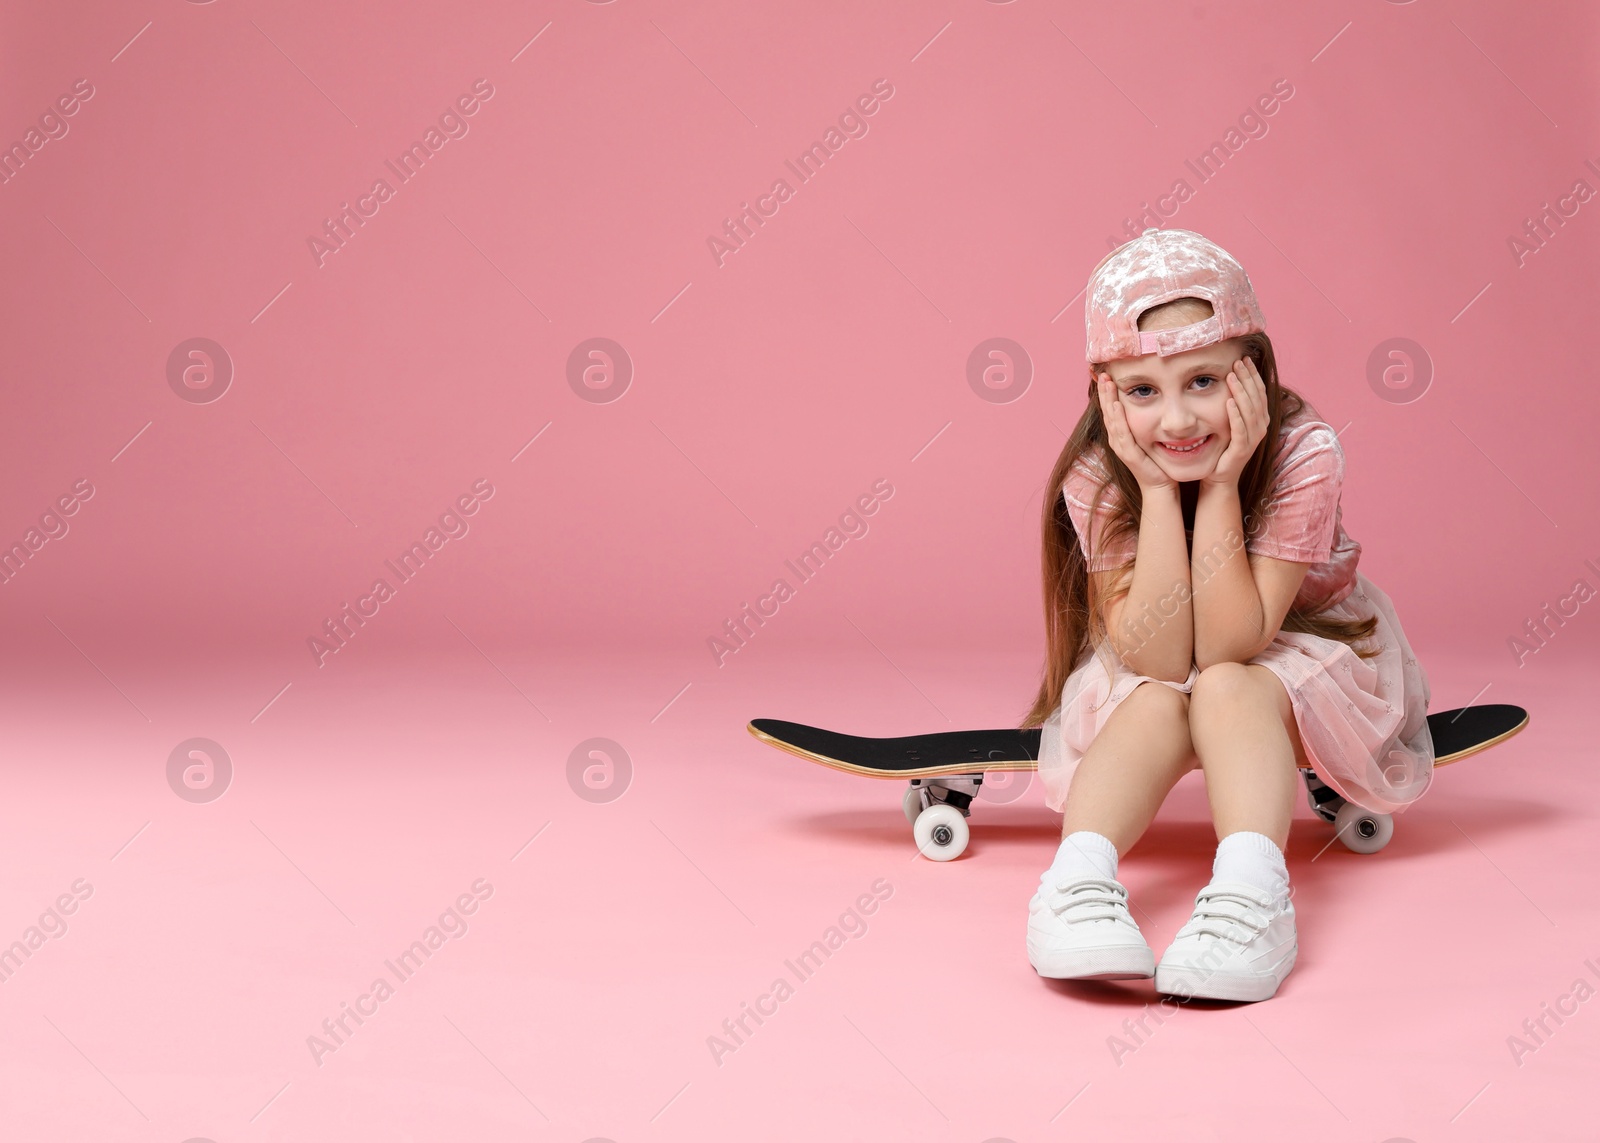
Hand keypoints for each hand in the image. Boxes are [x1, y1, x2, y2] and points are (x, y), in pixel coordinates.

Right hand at [1096, 374, 1176, 494]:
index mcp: (1120, 434)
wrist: (1160, 485)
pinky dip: (1118, 417)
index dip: (1107, 392)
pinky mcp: (1128, 454)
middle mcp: (1117, 439)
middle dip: (1104, 391)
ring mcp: (1120, 446)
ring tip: (1107, 383)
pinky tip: (1117, 404)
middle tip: (1103, 372)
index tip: (1107, 374)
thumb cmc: (1157, 461)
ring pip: (1111, 419)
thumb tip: (1154, 399)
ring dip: (1108, 399)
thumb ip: (1148, 421)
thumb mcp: (1150, 436)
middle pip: (1107, 411)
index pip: (1111, 409)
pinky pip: (1122, 432)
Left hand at [1201, 356, 1268, 488]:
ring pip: (1250, 411)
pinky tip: (1229, 402)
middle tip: (1238, 361)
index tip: (1244, 358)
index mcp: (1260, 419)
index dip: (1253, 375)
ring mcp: (1253, 439)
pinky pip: (1240, 429)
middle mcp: (1260, 427)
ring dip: (1242, 391)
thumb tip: (1228, 379)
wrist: (1219, 477)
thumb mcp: (1229, 422)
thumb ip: (1234, 404)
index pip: (1259, 391)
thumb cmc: (1223, 448)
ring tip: (1232, 376)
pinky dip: (1235, 414)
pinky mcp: (1242, 450)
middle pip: (1257, 397)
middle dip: (1248, 378)